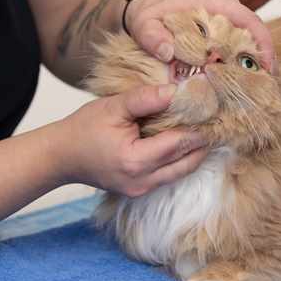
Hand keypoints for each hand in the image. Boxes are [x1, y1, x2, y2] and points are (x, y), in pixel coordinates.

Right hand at [55, 84, 209, 197]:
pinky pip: (171, 173)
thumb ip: (146, 98)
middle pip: (188, 161)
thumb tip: (178, 90)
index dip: (199, 126)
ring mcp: (142, 189)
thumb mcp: (114, 106)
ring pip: (183, 170)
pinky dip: (183, 157)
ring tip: (209, 126)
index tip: (215, 109)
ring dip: (196, 150)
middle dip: (205, 140)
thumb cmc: (84, 129)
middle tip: (220, 118)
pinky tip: (189, 139)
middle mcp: (142, 181)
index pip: (180, 143)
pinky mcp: (141, 189)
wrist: (60, 156)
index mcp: (135, 161)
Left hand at [123, 0, 275, 71]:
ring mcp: (226, 17)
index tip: (267, 66)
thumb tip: (168, 53)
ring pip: (249, 38)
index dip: (263, 42)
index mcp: (214, 1)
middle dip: (263, 57)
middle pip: (255, 31)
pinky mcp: (223, 29)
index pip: (249, 19)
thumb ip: (152, 37)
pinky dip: (242, 61)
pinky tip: (240, 79)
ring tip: (256, 86)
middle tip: (265, 84)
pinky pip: (239, 43)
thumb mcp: (143, 24)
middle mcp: (226, 6)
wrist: (143, 10)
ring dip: (253, 61)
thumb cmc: (147, 14)